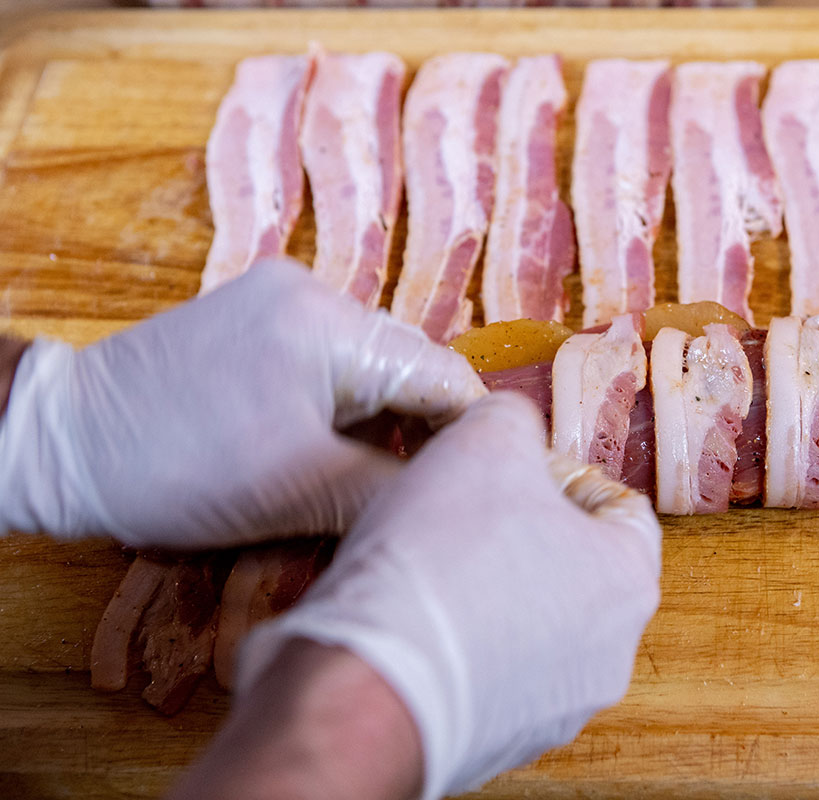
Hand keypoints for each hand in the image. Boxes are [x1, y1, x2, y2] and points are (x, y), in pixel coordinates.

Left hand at [0, 257, 484, 547]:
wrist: (61, 443)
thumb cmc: (176, 470)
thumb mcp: (303, 494)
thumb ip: (398, 486)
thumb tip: (461, 489)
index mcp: (330, 324)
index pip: (443, 376)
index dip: (467, 435)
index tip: (474, 487)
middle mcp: (312, 289)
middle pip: (408, 365)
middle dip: (420, 428)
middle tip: (414, 491)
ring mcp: (280, 294)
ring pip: (370, 364)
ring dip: (379, 418)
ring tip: (362, 474)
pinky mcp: (254, 312)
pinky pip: (329, 357)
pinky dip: (340, 403)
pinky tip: (323, 445)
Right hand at [235, 392, 661, 799]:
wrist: (366, 687)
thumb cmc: (439, 563)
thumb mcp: (483, 440)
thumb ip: (513, 418)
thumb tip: (509, 426)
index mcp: (626, 582)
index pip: (622, 508)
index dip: (563, 472)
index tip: (517, 465)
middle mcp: (606, 655)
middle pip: (575, 566)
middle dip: (521, 529)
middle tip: (466, 504)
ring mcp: (553, 706)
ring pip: (529, 621)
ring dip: (487, 586)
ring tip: (429, 559)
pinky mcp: (496, 739)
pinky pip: (486, 669)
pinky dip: (457, 639)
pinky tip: (412, 614)